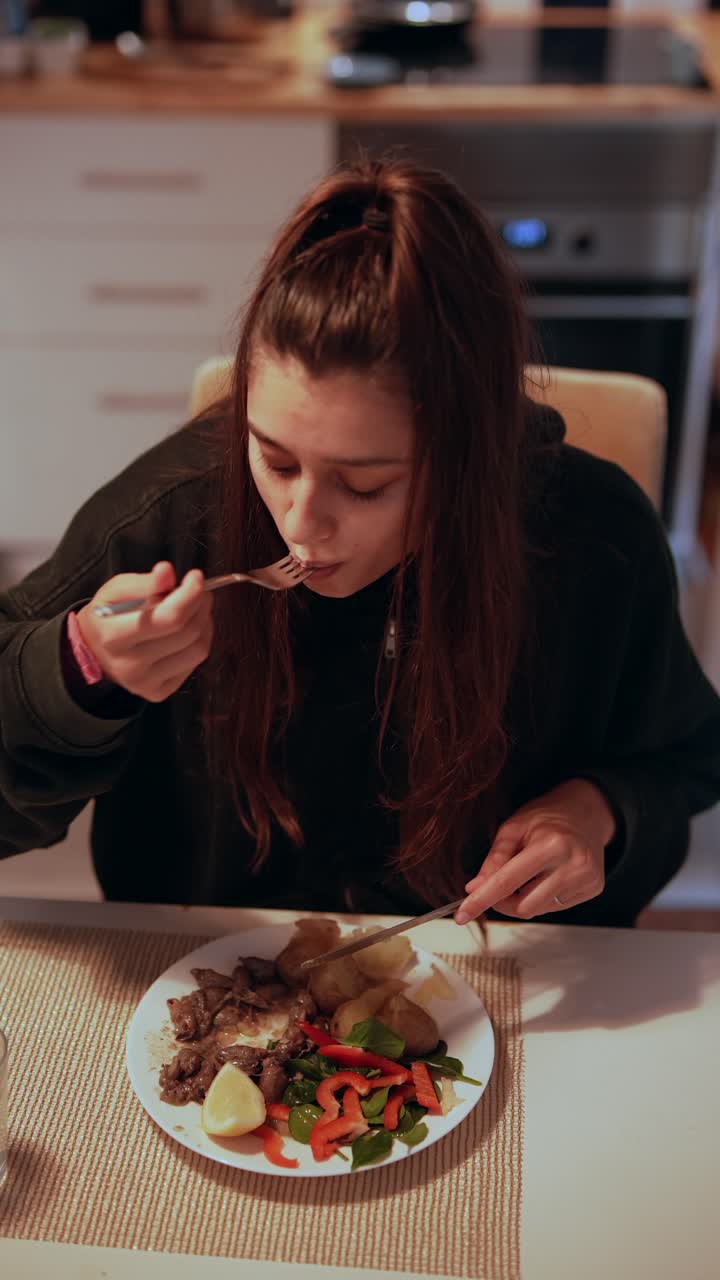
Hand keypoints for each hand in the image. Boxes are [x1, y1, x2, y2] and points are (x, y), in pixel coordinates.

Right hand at [76, 561, 213, 702]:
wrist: (93, 651)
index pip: (169, 618)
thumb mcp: (116, 590)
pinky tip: (188, 631)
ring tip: (195, 608)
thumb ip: (143, 582)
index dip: (190, 594)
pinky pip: (194, 664)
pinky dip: (199, 642)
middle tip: (199, 591)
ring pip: (197, 649)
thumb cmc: (107, 616)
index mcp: (115, 636)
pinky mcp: (158, 693)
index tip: (196, 577)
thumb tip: (167, 571)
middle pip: (187, 632)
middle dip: (200, 605)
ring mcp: (145, 683)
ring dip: (204, 623)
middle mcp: (129, 665)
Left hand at [455, 779, 616, 923]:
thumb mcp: (513, 828)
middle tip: (496, 887)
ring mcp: (586, 878)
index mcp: (551, 844)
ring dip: (523, 899)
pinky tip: (549, 876)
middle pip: (523, 905)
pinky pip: (556, 907)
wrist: (586, 811)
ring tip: (529, 874)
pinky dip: (543, 897)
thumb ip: (494, 859)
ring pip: (538, 910)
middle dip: (503, 901)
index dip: (482, 900)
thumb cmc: (546, 817)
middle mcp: (574, 863)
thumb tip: (474, 889)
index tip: (462, 915)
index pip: (508, 881)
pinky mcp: (593, 888)